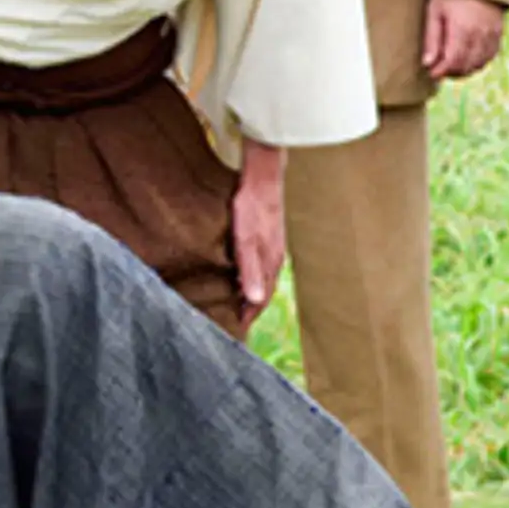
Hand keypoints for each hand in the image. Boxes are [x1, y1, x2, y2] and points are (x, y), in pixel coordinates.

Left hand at [233, 139, 287, 331]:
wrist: (263, 178)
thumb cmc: (251, 208)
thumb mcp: (245, 241)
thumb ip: (249, 270)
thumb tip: (254, 299)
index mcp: (269, 263)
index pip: (260, 298)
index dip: (249, 315)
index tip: (236, 329)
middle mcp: (274, 258)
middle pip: (262, 290)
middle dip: (250, 307)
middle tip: (234, 320)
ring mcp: (272, 247)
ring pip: (262, 277)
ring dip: (250, 291)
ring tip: (235, 301)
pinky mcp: (266, 236)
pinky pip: (259, 263)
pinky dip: (250, 274)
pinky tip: (238, 271)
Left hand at [422, 0, 505, 79]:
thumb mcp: (434, 11)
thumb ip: (431, 38)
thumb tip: (428, 64)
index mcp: (463, 30)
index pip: (454, 61)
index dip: (442, 71)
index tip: (431, 73)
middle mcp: (481, 35)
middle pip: (467, 65)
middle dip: (451, 72)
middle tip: (438, 70)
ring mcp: (493, 35)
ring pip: (480, 63)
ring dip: (464, 69)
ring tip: (449, 65)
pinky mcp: (499, 33)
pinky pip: (490, 56)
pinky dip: (478, 62)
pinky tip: (465, 58)